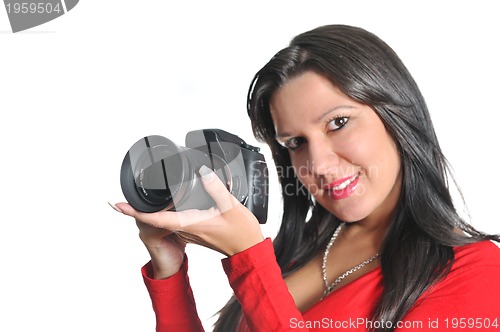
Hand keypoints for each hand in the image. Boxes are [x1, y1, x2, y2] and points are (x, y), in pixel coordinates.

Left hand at [113, 166, 264, 256]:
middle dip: (140, 207)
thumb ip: (215, 187)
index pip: (155, 218)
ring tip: (142, 196)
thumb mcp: (231, 206)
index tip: (118, 205)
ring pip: (165, 218)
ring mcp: (189, 231)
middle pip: (156, 217)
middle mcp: (186, 229)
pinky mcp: (195, 230)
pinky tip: (172, 200)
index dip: (134, 212)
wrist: (247, 250)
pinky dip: (167, 210)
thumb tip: (202, 171)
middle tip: (124, 195)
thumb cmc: (240, 233)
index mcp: (189, 223)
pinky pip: (175, 219)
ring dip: (153, 209)